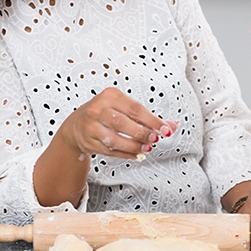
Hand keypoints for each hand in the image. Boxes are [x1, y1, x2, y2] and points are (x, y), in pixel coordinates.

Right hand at [57, 87, 175, 159]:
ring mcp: (91, 127)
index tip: (165, 129)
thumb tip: (172, 126)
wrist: (77, 125)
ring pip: (114, 139)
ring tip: (146, 148)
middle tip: (155, 139)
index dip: (152, 120)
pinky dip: (126, 154)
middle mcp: (97, 109)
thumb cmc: (106, 113)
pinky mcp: (89, 142)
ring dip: (134, 146)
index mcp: (110, 95)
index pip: (135, 108)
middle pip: (122, 123)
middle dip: (142, 133)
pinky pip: (110, 151)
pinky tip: (137, 154)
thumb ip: (148, 118)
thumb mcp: (125, 108)